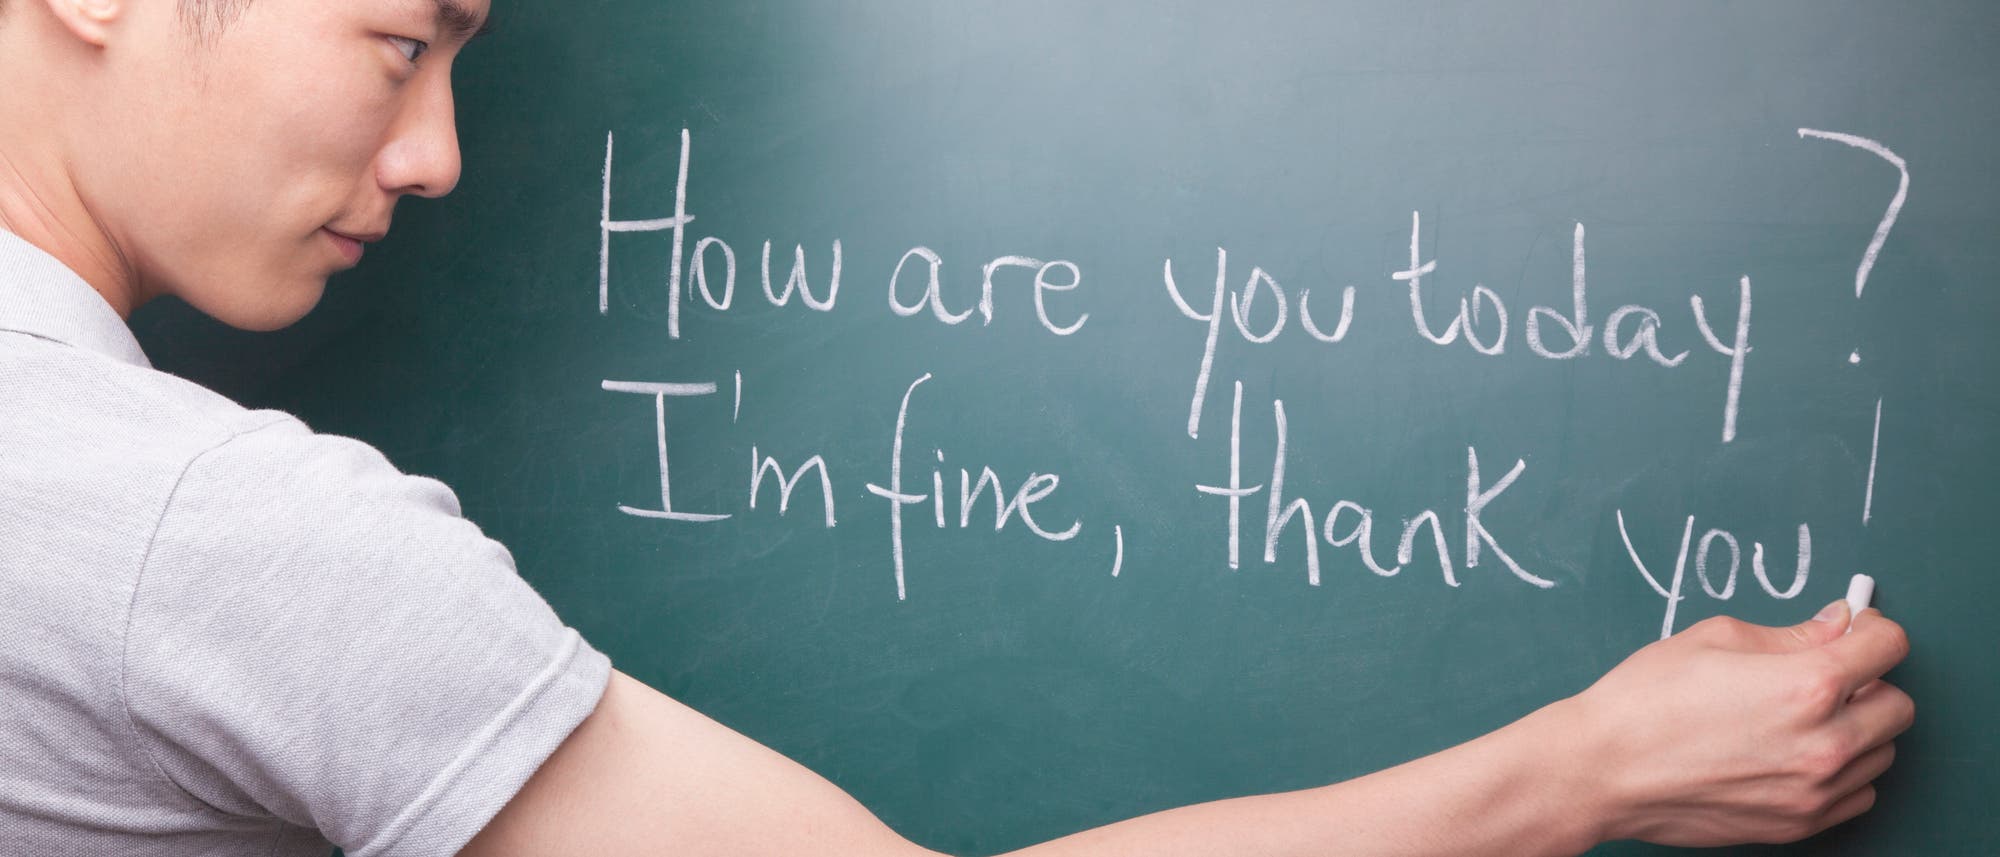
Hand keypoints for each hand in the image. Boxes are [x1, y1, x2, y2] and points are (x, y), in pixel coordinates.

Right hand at [1561, 601, 1913, 846]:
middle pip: (1898, 704)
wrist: (1604, 768)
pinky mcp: (1799, 824)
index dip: (1871, 631)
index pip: (1888, 647)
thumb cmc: (1646, 700)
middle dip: (1869, 682)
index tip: (1853, 631)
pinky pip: (1858, 795)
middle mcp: (1825, 742)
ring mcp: (1815, 790)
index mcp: (1808, 684)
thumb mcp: (1715, 639)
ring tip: (1803, 719)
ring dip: (1857, 729)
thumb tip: (1836, 626)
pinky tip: (1796, 755)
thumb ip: (1791, 634)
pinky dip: (1842, 773)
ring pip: (1882, 752)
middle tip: (1825, 674)